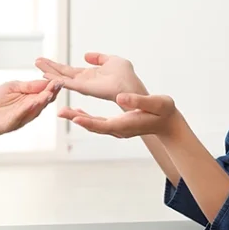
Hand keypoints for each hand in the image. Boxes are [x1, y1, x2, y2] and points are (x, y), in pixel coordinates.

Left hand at [0, 79, 61, 139]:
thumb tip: (45, 81)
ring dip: (42, 100)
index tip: (60, 79)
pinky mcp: (11, 123)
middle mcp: (29, 108)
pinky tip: (33, 102)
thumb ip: (27, 86)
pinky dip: (27, 109)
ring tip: (49, 92)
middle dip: (51, 92)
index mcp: (30, 98)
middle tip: (59, 84)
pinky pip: (20, 115)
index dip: (52, 86)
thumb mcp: (12, 87)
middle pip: (43, 100)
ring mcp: (22, 117)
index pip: (44, 91)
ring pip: (35, 108)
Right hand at [35, 52, 145, 102]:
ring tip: (38, 66)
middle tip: (36, 61)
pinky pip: (68, 84)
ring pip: (62, 78)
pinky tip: (48, 76)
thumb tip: (86, 55)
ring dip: (50, 73)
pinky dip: (58, 80)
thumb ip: (98, 58)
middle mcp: (84, 81)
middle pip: (62, 74)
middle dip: (49, 67)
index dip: (57, 66)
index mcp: (89, 75)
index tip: (45, 60)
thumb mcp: (112, 60)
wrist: (131, 86)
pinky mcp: (85, 88)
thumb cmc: (126, 76)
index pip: (69, 70)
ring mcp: (83, 85)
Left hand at [59, 92, 180, 138]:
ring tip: (64, 111)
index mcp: (126, 125)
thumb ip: (138, 100)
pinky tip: (78, 113)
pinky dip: (87, 118)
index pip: (103, 125)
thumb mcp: (155, 103)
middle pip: (94, 126)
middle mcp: (119, 130)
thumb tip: (121, 98)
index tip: (74, 116)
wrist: (168, 123)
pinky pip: (98, 124)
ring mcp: (117, 130)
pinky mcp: (117, 127)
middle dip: (76, 119)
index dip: (88, 121)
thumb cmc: (163, 111)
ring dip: (79, 118)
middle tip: (60, 112)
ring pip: (94, 125)